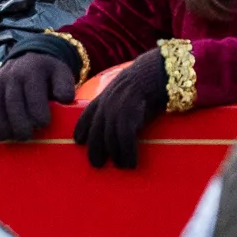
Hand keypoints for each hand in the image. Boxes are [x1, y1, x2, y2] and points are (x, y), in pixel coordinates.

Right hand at [0, 50, 73, 141]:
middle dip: (20, 125)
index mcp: (32, 71)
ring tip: (10, 137)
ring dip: (1, 126)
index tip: (43, 125)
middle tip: (26, 136)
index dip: (38, 115)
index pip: (33, 97)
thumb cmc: (48, 74)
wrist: (29, 58)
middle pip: (12, 105)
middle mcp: (11, 75)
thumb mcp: (62, 74)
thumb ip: (65, 86)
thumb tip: (63, 99)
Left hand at [73, 50, 170, 169]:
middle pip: (96, 132)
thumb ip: (118, 104)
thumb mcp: (126, 91)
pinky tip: (132, 162)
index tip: (79, 141)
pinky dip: (128, 153)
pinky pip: (124, 139)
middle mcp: (106, 104)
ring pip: (110, 139)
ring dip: (116, 155)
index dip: (82, 128)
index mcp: (103, 96)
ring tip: (122, 165)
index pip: (86, 114)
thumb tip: (120, 120)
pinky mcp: (128, 115)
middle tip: (98, 164)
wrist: (158, 71)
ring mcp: (116, 110)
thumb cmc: (146, 81)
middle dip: (95, 149)